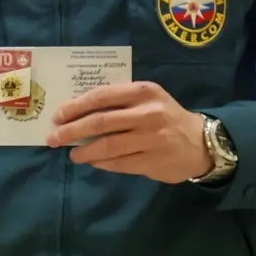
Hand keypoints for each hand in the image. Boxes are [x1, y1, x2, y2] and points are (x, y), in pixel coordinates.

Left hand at [45, 81, 211, 182]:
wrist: (201, 142)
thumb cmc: (165, 117)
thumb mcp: (147, 100)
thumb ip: (118, 102)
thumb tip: (76, 113)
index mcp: (143, 92)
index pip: (101, 96)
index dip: (75, 106)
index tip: (57, 115)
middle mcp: (149, 113)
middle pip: (100, 122)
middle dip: (71, 130)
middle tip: (54, 137)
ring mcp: (152, 138)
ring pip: (108, 146)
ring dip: (84, 151)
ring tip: (73, 154)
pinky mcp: (154, 160)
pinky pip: (119, 163)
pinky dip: (102, 163)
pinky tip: (93, 161)